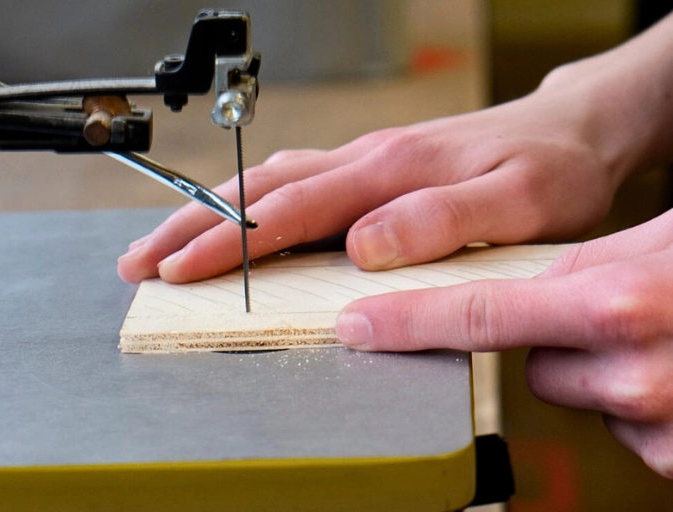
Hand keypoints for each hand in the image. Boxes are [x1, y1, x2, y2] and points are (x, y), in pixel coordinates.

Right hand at [117, 85, 623, 282]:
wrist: (571, 134)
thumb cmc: (549, 170)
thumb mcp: (515, 202)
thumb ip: (441, 221)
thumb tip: (365, 244)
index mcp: (390, 172)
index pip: (290, 211)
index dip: (228, 245)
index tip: (179, 269)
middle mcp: (368, 161)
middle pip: (260, 191)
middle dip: (192, 227)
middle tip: (142, 258)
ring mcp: (367, 160)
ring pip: (271, 182)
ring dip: (212, 213)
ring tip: (170, 242)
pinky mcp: (376, 167)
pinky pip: (299, 181)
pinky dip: (254, 202)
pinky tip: (240, 216)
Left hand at [336, 209, 672, 478]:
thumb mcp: (651, 245)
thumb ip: (576, 272)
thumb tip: (515, 306)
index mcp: (612, 300)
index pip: (476, 312)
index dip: (405, 320)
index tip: (354, 325)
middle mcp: (629, 366)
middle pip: (531, 362)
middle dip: (557, 339)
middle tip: (613, 309)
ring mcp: (657, 421)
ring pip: (577, 394)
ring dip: (603, 370)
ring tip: (662, 337)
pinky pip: (624, 429)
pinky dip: (639, 405)